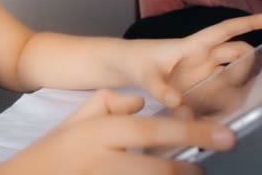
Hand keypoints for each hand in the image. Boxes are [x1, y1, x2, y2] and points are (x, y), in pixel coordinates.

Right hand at [0, 89, 234, 174]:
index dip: (189, 132)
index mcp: (99, 132)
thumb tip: (141, 103)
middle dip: (187, 168)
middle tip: (204, 166)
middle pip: (157, 167)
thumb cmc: (51, 151)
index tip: (219, 134)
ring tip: (188, 173)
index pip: (150, 129)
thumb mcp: (75, 118)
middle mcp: (103, 159)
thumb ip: (108, 102)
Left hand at [124, 14, 261, 106]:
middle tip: (257, 81)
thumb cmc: (135, 61)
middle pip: (237, 54)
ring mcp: (201, 74)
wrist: (123, 68)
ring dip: (240, 84)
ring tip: (245, 100)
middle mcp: (202, 58)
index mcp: (192, 46)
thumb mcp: (144, 74)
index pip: (225, 31)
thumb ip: (159, 89)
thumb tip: (176, 103)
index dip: (247, 23)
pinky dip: (224, 101)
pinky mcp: (197, 89)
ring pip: (232, 75)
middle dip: (250, 61)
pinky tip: (225, 114)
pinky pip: (219, 93)